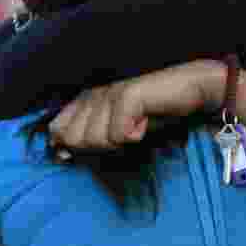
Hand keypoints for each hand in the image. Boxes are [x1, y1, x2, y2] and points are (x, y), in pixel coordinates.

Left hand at [49, 60, 225, 152]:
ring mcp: (108, 92)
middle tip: (122, 133)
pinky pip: (117, 135)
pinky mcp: (127, 95)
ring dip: (118, 143)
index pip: (56, 129)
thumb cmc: (152, 113)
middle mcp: (92, 93)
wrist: (188, 92)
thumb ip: (88, 139)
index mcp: (84, 99)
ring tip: (135, 126)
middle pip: (74, 139)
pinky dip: (133, 136)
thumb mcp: (116, 131)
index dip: (70, 145)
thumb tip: (59, 153)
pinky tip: (144, 123)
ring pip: (95, 139)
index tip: (99, 144)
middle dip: (98, 147)